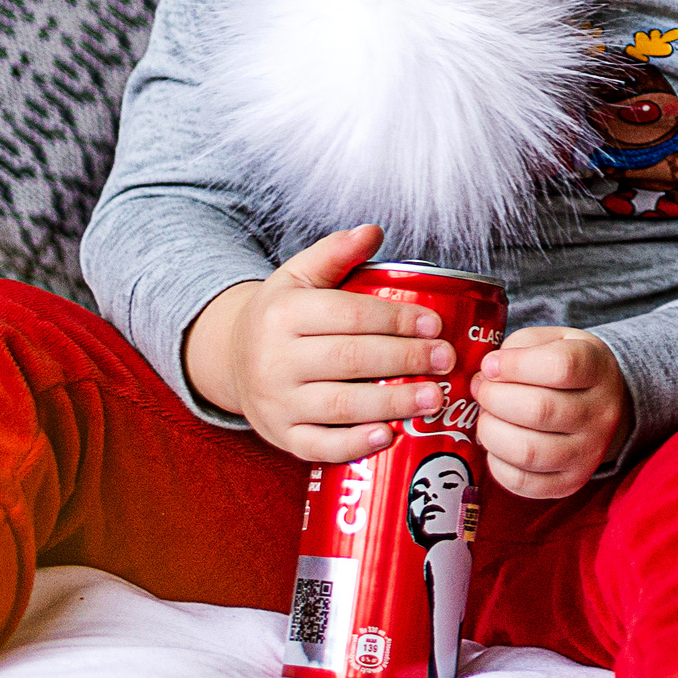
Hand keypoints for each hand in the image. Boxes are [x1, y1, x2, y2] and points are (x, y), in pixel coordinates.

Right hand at [180, 225, 455, 462]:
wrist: (231, 358)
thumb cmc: (279, 315)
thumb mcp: (297, 275)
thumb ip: (335, 252)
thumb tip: (374, 231)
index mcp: (283, 314)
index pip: (349, 315)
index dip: (396, 319)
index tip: (435, 324)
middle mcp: (274, 359)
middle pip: (350, 360)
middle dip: (405, 359)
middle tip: (446, 360)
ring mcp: (276, 402)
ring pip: (339, 406)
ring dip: (392, 404)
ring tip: (434, 397)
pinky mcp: (280, 436)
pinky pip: (318, 446)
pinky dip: (354, 445)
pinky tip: (388, 436)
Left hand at [472, 325, 629, 498]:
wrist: (602, 405)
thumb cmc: (567, 368)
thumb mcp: (553, 340)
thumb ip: (519, 347)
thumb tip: (486, 375)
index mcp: (598, 368)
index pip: (560, 366)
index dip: (515, 365)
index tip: (491, 365)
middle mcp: (601, 413)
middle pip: (540, 410)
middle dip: (494, 398)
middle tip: (482, 391)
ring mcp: (588, 453)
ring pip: (528, 451)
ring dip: (492, 432)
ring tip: (487, 418)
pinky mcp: (569, 483)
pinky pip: (522, 482)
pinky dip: (497, 462)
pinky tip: (497, 444)